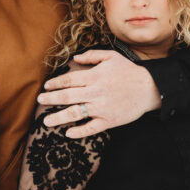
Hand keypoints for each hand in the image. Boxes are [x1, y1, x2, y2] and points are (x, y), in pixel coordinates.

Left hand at [37, 50, 161, 136]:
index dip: (55, 83)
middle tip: (40, 101)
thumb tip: (74, 59)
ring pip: (75, 114)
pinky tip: (68, 133)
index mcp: (94, 76)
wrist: (150, 88)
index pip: (69, 80)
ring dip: (58, 118)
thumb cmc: (129, 71)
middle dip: (51, 99)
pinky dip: (79, 132)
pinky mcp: (109, 121)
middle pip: (67, 97)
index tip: (46, 87)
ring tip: (46, 121)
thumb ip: (92, 55)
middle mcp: (95, 93)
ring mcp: (101, 108)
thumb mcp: (111, 56)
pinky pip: (91, 128)